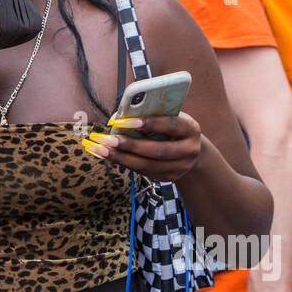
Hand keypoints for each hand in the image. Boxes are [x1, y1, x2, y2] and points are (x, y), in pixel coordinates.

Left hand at [82, 113, 201, 182]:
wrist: (189, 148)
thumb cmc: (171, 126)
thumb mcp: (167, 115)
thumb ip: (149, 114)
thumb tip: (117, 117)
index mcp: (190, 128)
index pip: (170, 125)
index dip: (149, 123)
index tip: (124, 120)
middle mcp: (189, 150)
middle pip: (157, 150)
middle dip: (130, 145)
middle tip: (107, 139)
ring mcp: (181, 167)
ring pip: (149, 166)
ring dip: (122, 158)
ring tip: (101, 150)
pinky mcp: (170, 178)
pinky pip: (145, 172)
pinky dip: (126, 163)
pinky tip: (110, 156)